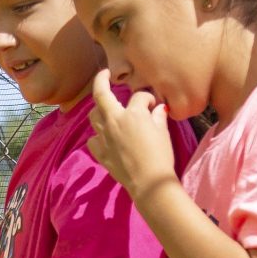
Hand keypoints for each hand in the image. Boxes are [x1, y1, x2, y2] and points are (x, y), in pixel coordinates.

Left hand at [85, 71, 177, 200]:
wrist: (150, 183)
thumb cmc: (160, 155)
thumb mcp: (163, 132)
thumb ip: (158, 116)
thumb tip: (159, 108)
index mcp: (132, 113)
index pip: (138, 96)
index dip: (148, 98)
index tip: (154, 105)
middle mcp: (114, 121)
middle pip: (101, 95)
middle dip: (101, 80)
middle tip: (104, 74)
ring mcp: (104, 137)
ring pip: (93, 116)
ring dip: (99, 109)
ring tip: (106, 109)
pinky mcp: (100, 152)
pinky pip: (93, 139)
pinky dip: (98, 136)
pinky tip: (105, 137)